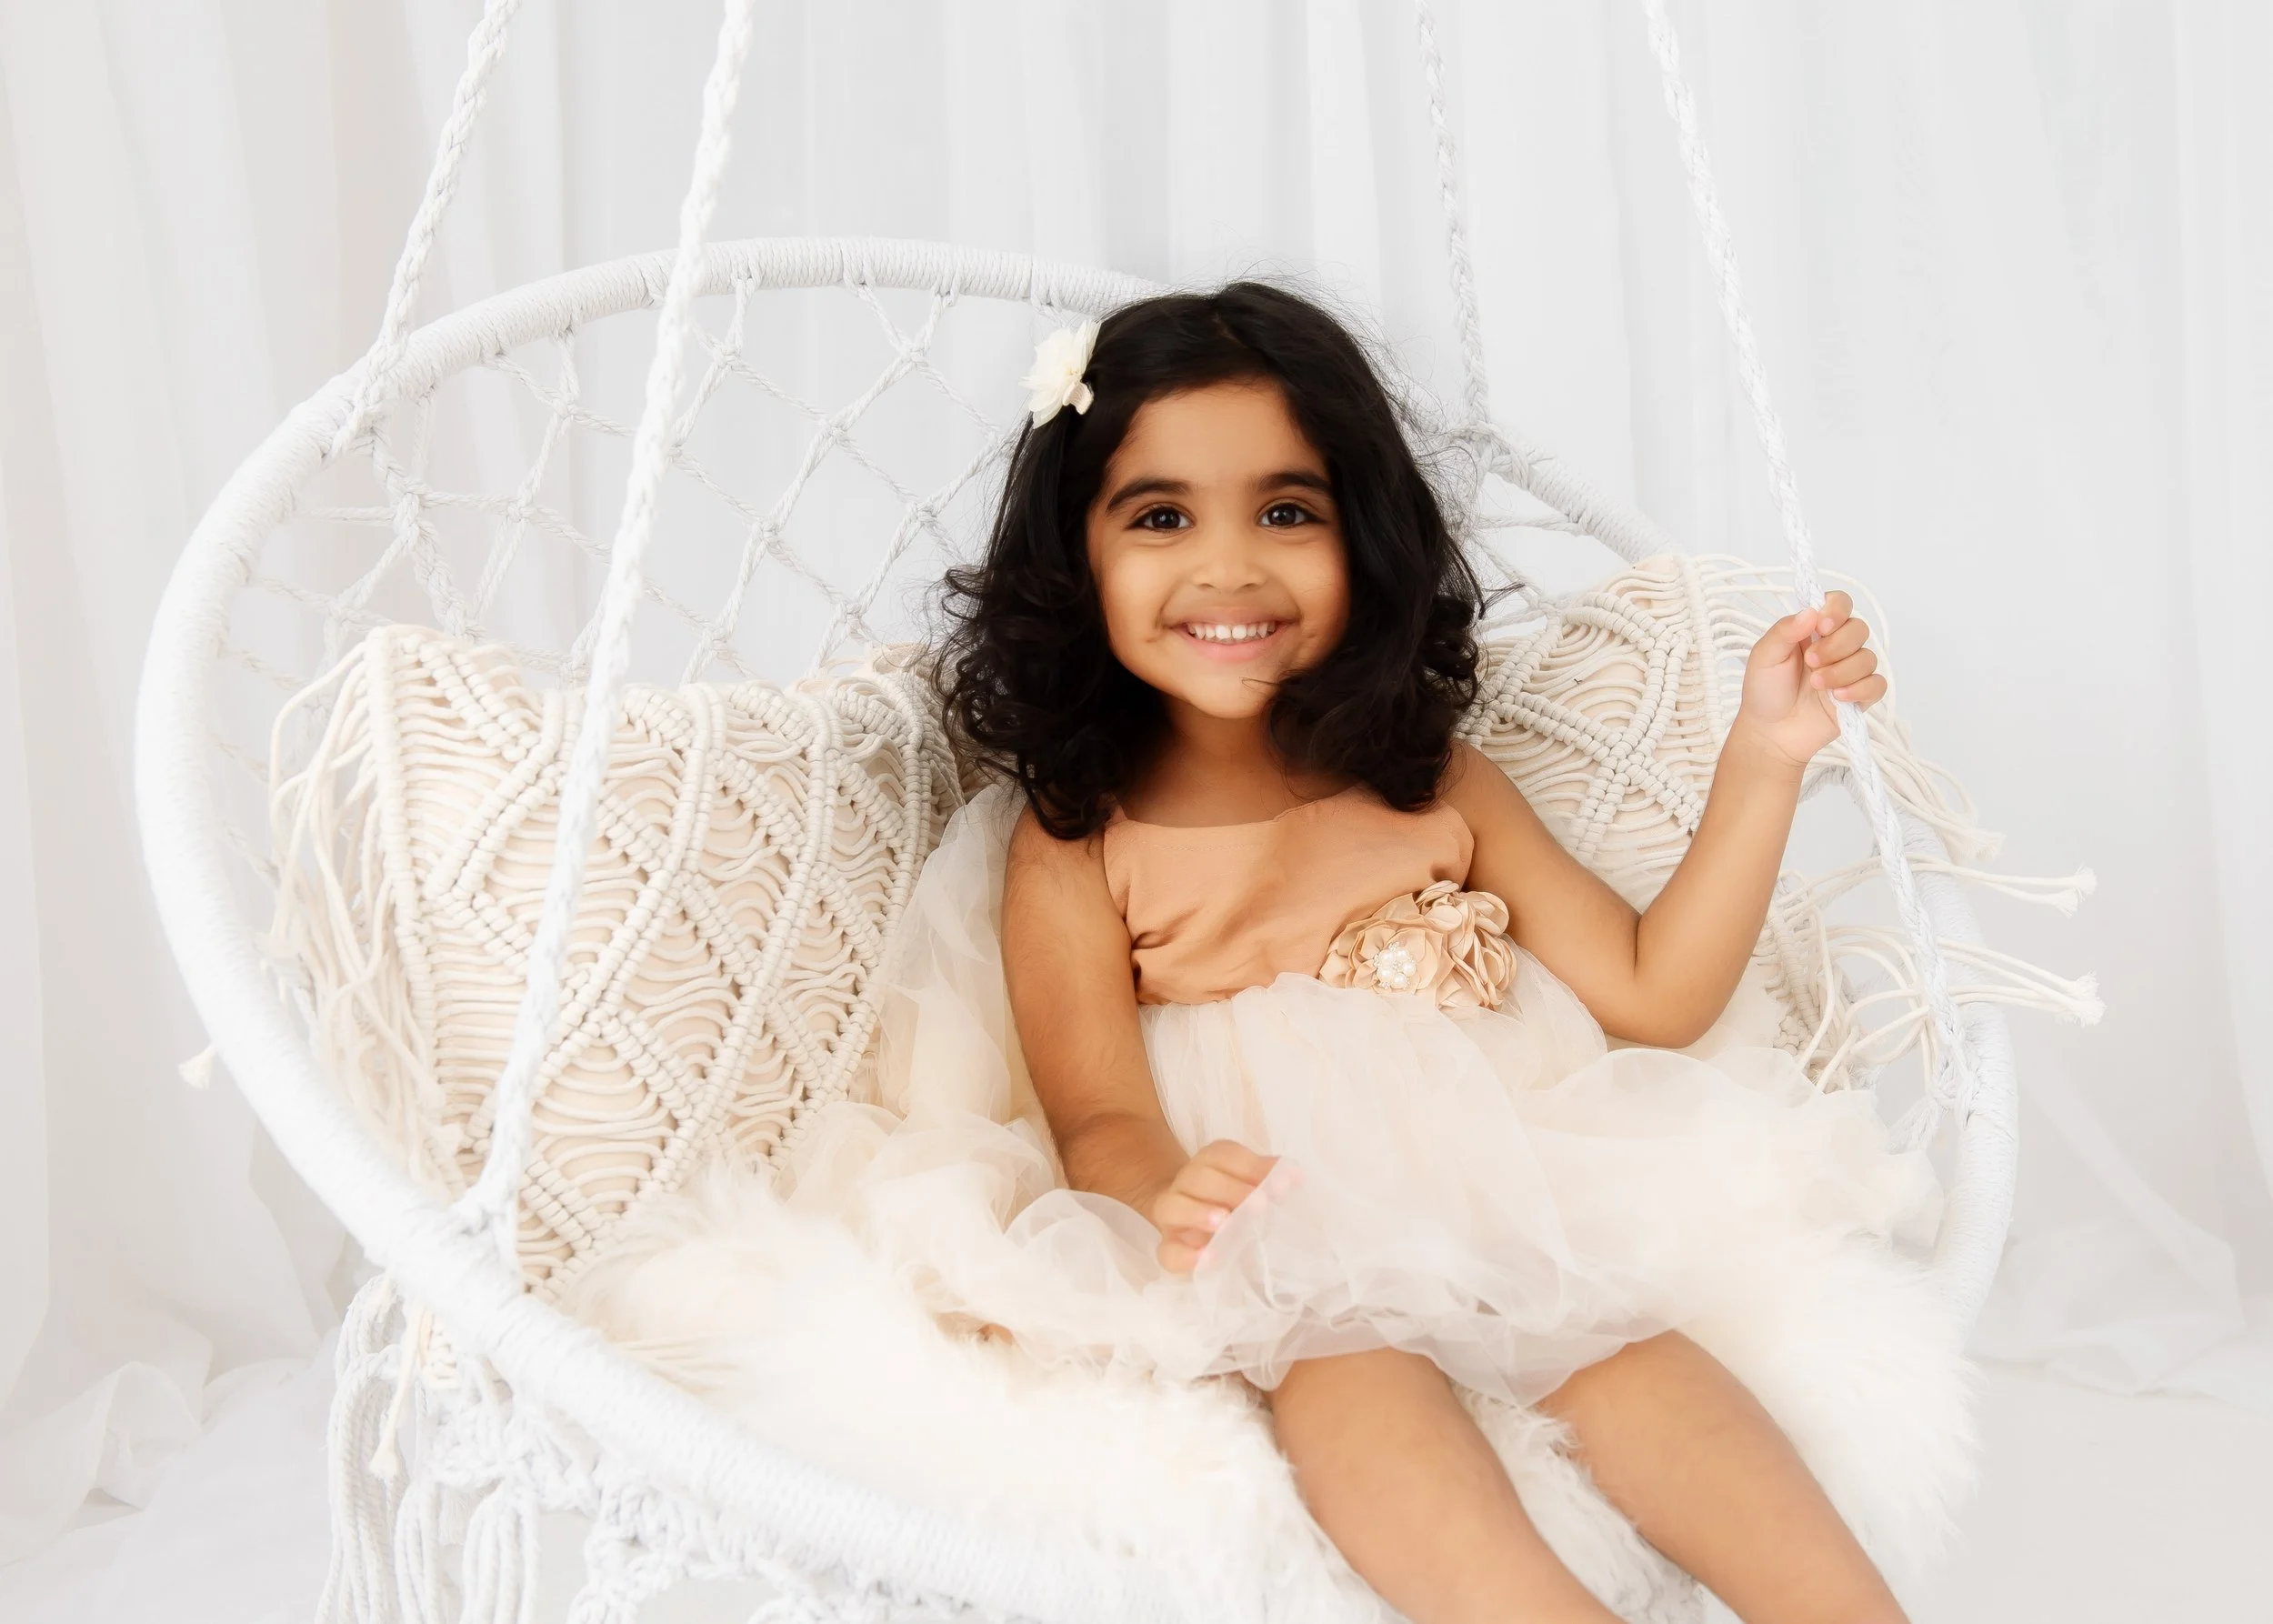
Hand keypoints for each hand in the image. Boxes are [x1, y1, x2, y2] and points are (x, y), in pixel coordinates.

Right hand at [1145, 1139, 1280, 1275]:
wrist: (1186, 1218)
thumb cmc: (1227, 1199)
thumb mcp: (1247, 1183)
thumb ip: (1266, 1177)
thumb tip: (1293, 1174)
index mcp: (1208, 1162)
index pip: (1224, 1155)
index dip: (1252, 1167)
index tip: (1281, 1185)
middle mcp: (1185, 1182)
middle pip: (1199, 1177)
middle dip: (1230, 1189)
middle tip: (1259, 1206)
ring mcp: (1171, 1213)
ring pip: (1174, 1206)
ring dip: (1199, 1213)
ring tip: (1225, 1223)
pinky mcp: (1167, 1245)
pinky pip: (1168, 1251)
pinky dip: (1186, 1256)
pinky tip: (1208, 1259)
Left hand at [1733, 590, 1885, 768]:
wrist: (1770, 731)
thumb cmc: (1764, 690)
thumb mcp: (1764, 656)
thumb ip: (1785, 630)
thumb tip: (1811, 610)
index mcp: (1814, 630)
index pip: (1840, 603)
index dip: (1837, 610)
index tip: (1821, 626)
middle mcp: (1836, 646)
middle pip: (1859, 629)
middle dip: (1836, 645)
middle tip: (1811, 662)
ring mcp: (1850, 671)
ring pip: (1868, 658)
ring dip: (1842, 671)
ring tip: (1816, 685)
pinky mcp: (1860, 695)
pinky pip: (1877, 684)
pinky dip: (1859, 689)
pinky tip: (1837, 698)